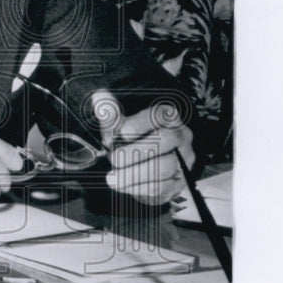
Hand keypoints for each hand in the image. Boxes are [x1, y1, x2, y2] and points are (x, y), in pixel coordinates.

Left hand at [92, 91, 194, 205]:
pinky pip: (163, 187)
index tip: (122, 132)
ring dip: (135, 173)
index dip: (141, 122)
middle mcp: (182, 136)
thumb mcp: (120, 127)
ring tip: (113, 177)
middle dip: (136, 151)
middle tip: (113, 158)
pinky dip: (138, 188)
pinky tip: (122, 185)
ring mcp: (184, 160)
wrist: (143, 168)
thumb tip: (99, 95)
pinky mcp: (179, 183)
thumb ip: (112, 115)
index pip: (161, 114)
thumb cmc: (132, 142)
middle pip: (167, 139)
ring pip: (166, 166)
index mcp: (168, 117)